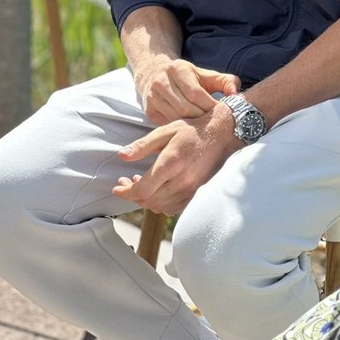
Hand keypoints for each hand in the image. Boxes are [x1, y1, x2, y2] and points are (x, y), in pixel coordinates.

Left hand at [113, 105, 237, 214]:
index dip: (126, 192)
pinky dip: (160, 204)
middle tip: (126, 182)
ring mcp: (190, 190)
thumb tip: (121, 156)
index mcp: (171, 163)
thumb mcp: (166, 131)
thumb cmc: (192, 130)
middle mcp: (181, 181)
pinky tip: (158, 191)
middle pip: (148, 201)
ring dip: (146, 199)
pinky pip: (172, 208)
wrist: (222, 135)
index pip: (142, 190)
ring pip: (159, 207)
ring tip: (141, 184)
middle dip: (132, 195)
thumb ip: (143, 145)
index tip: (117, 187)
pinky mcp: (196, 194)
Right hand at [132, 56, 239, 125]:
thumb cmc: (187, 77)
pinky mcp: (149, 111)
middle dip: (202, 119)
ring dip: (191, 127)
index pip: (196, 93)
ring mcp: (153, 97)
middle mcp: (162, 83)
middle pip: (185, 108)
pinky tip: (190, 132)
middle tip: (214, 126)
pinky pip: (166, 125)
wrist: (154, 73)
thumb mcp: (205, 74)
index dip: (209, 106)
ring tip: (205, 131)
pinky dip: (180, 129)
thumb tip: (236, 94)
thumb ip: (225, 81)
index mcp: (178, 70)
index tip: (221, 114)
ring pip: (175, 118)